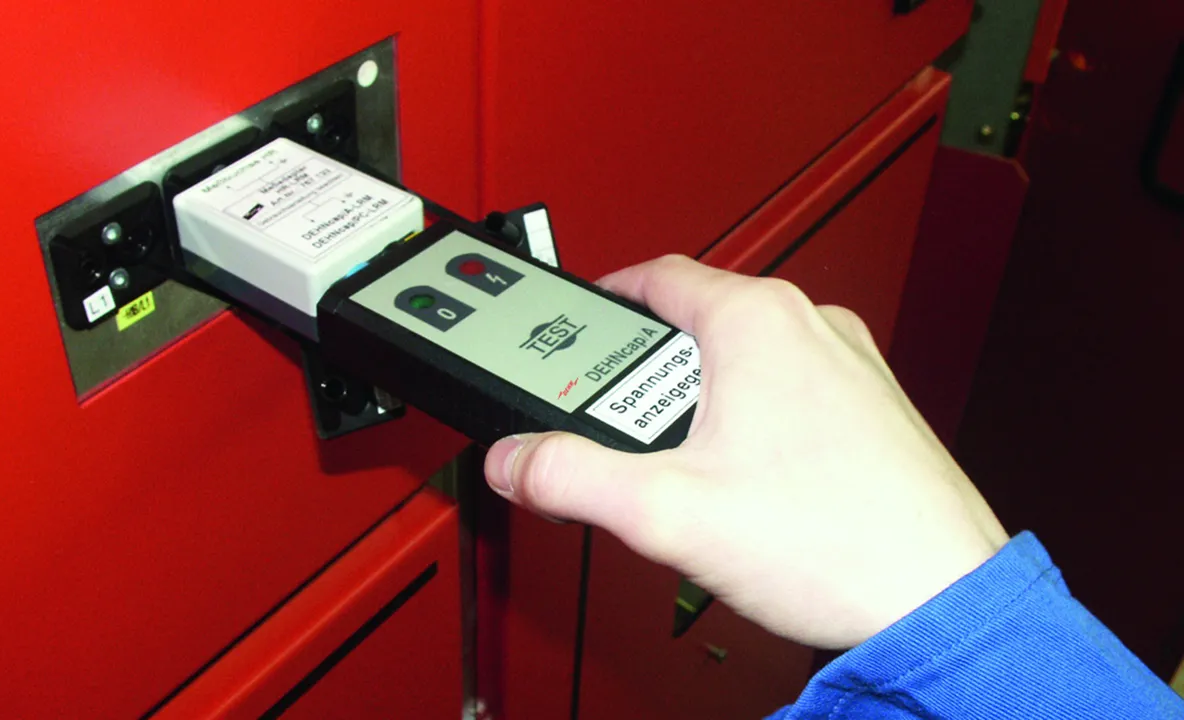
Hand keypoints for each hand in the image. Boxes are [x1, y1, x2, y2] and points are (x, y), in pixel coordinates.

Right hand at [483, 255, 1008, 648]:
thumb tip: (518, 460)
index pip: (657, 275)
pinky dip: (753, 415)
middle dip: (647, 366)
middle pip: (698, 319)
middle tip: (615, 423)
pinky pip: (792, 388)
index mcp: (757, 320)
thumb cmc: (834, 543)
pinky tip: (744, 479)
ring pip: (747, 357)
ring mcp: (851, 364)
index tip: (578, 324)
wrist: (936, 596)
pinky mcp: (874, 406)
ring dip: (701, 395)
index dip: (604, 296)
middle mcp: (811, 325)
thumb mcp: (667, 511)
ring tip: (679, 464)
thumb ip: (571, 478)